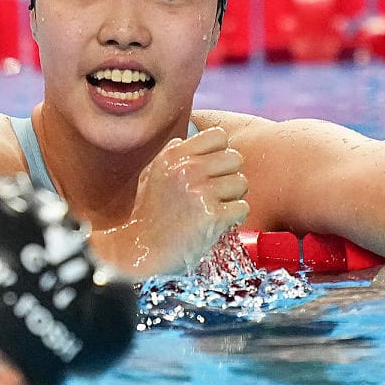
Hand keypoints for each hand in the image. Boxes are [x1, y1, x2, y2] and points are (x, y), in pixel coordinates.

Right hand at [123, 126, 248, 275]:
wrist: (142, 249)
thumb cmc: (148, 214)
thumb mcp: (151, 175)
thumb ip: (170, 155)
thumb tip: (185, 141)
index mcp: (174, 156)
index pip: (218, 136)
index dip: (220, 152)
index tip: (212, 169)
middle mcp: (188, 169)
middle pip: (235, 158)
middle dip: (229, 175)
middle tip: (217, 192)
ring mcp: (201, 192)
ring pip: (242, 182)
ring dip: (233, 197)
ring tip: (216, 208)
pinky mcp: (213, 216)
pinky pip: (242, 207)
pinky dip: (234, 217)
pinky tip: (218, 223)